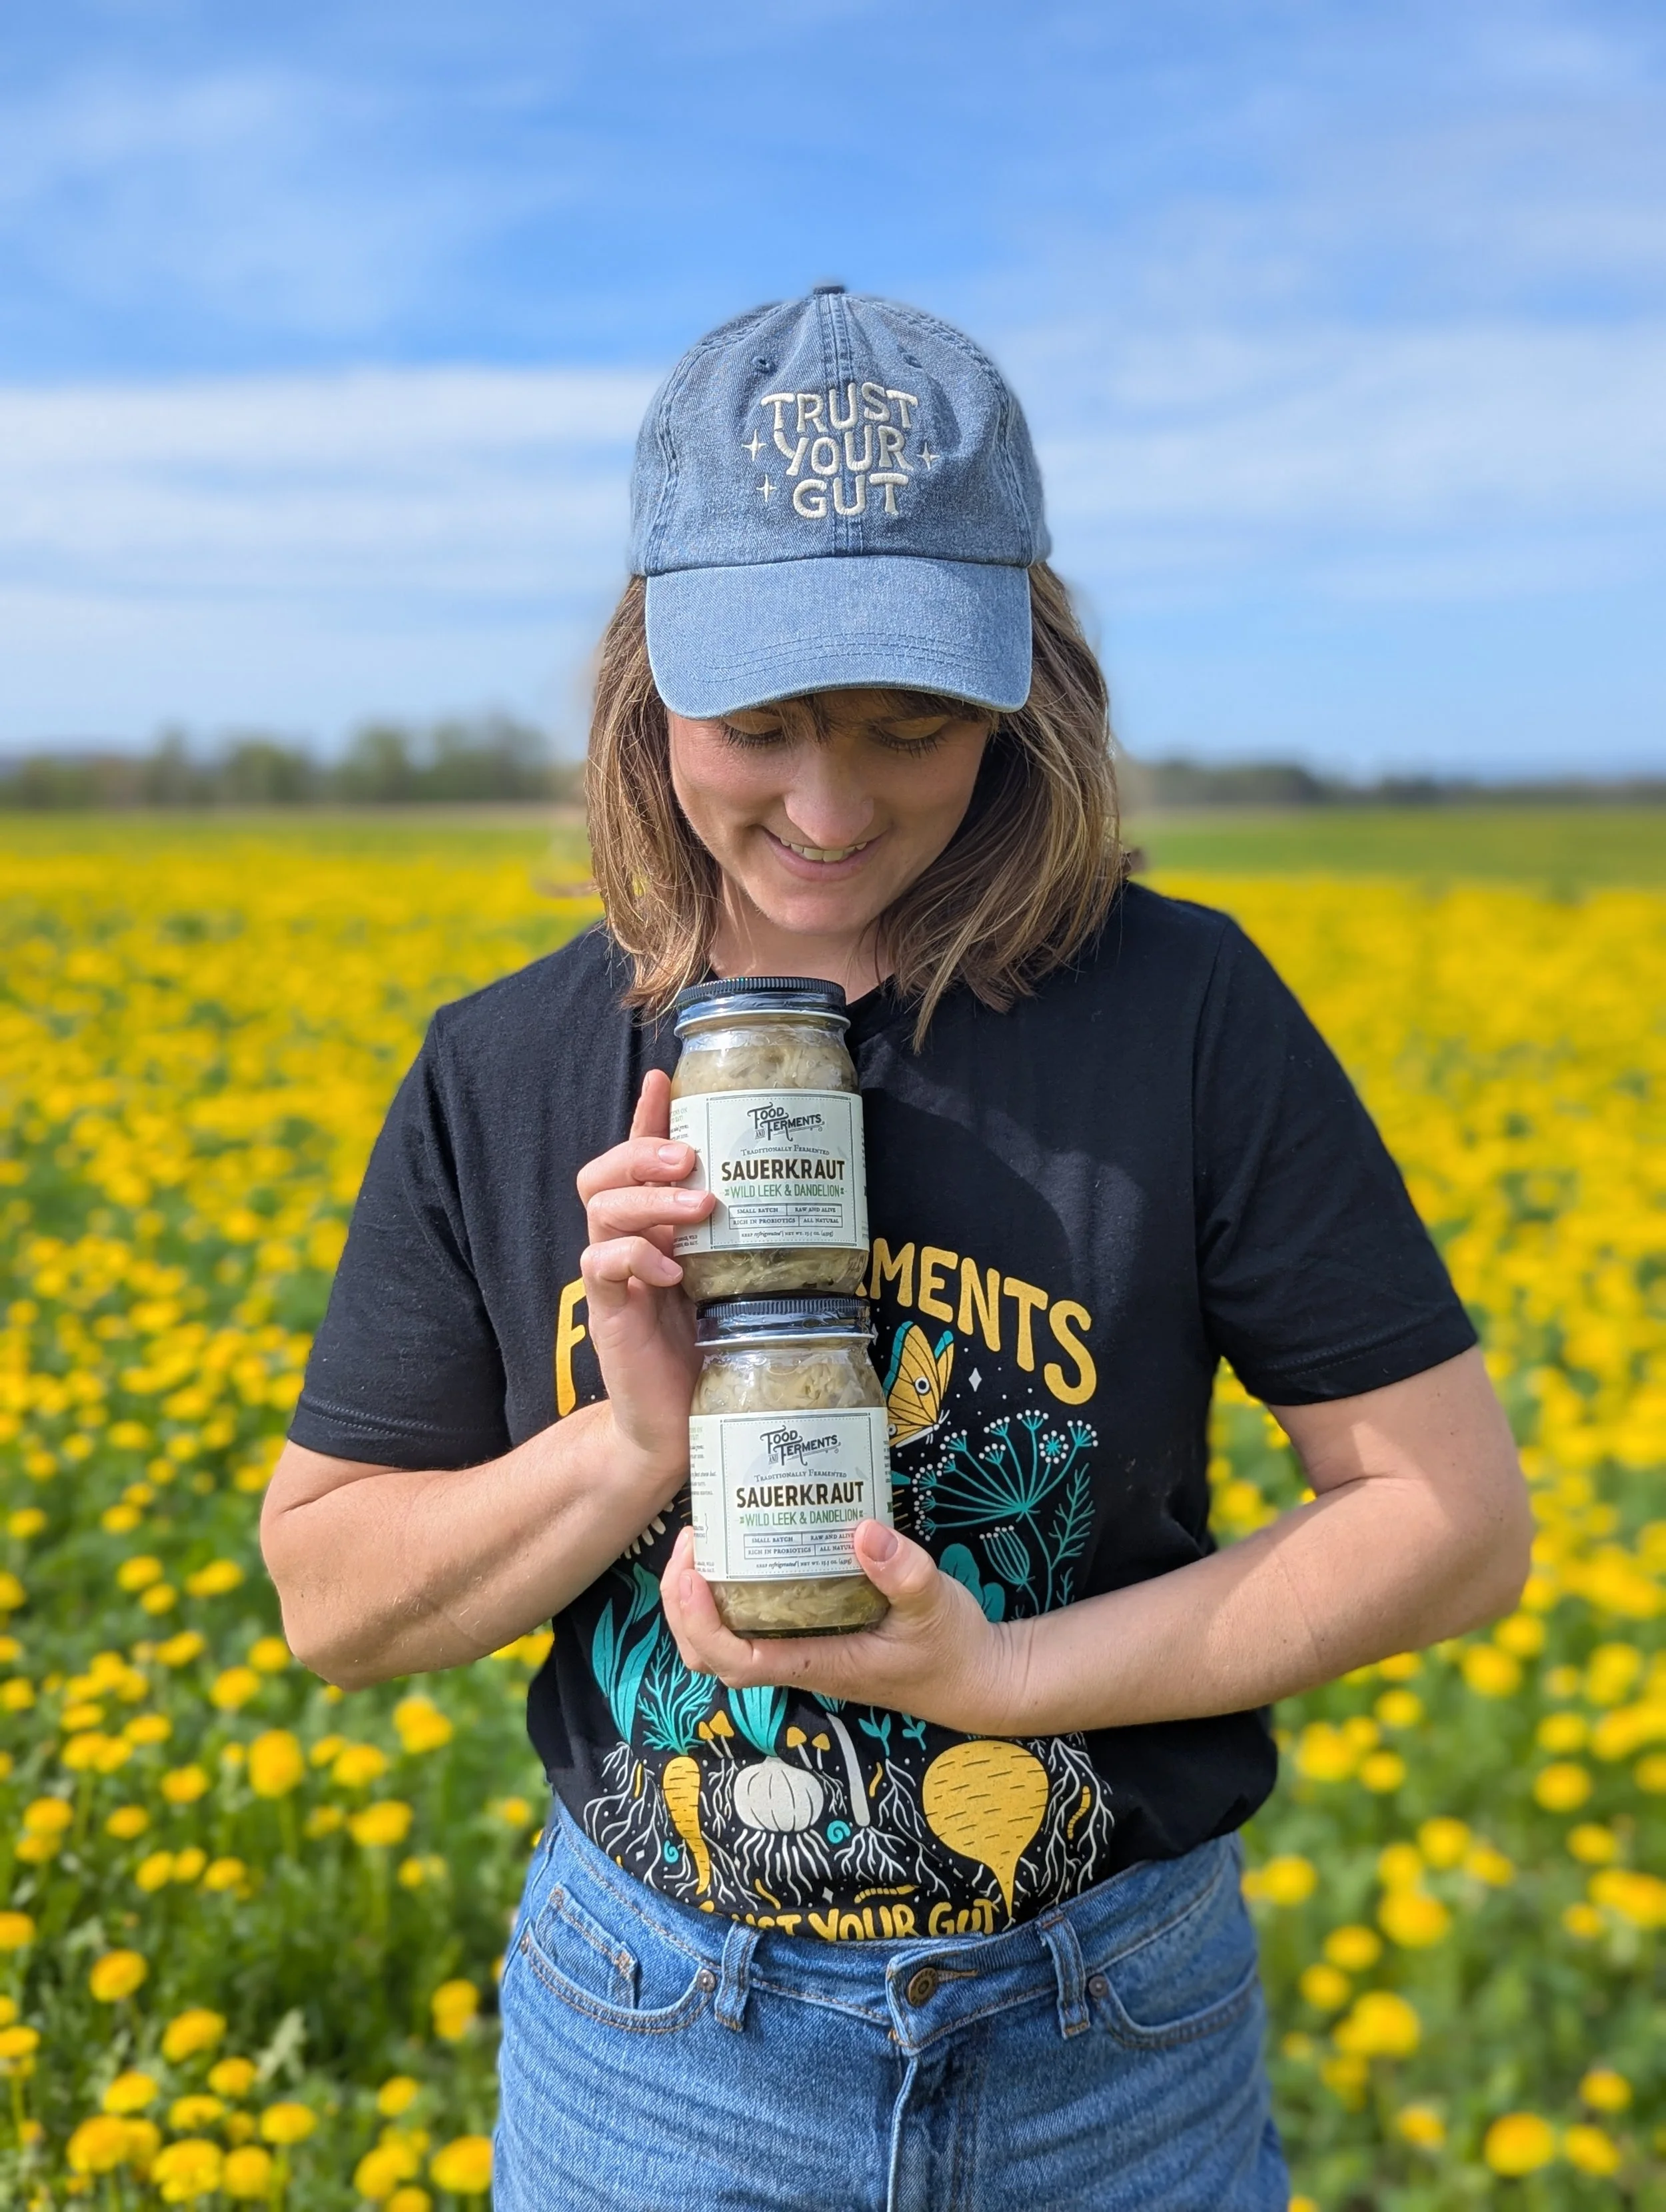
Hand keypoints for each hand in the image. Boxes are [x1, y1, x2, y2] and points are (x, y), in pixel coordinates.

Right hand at [576, 1070, 714, 1481]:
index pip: (640, 1159)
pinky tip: (669, 1269)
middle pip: (605, 1173)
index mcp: (658, 1228)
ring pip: (602, 1209)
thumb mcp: (736, 1284)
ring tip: (698, 1208)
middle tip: (691, 1159)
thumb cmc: (713, 1351)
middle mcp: (630, 1242)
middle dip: (643, 1152)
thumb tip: (801, 1199)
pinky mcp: (608, 1312)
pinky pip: (601, 1265)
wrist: (678, 1427)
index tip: (665, 1077)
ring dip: (649, 1199)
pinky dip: (634, 1257)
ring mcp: (614, 1276)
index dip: (647, 1117)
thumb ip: (745, 1243)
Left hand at [660, 1521, 1024, 1735]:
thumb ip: (904, 1572)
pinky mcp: (815, 1634)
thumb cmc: (954, 1647)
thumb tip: (863, 1531)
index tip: (692, 1572)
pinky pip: (753, 1623)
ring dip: (699, 1600)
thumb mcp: (935, 1604)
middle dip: (684, 1604)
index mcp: (818, 1663)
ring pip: (725, 1643)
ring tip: (705, 1541)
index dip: (701, 1622)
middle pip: (712, 1655)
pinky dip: (730, 1593)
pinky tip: (744, 1548)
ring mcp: (804, 1651)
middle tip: (693, 1541)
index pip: (736, 1660)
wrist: (977, 1678)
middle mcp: (800, 1662)